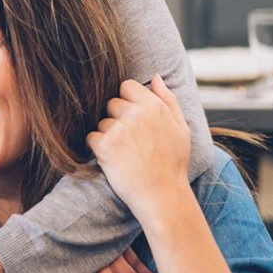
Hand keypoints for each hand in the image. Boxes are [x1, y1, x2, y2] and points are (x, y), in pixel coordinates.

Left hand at [86, 75, 190, 218]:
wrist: (162, 195)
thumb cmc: (173, 163)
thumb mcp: (181, 129)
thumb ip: (168, 100)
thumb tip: (156, 77)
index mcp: (154, 106)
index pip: (126, 86)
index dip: (128, 101)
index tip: (134, 119)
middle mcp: (136, 114)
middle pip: (111, 103)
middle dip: (117, 118)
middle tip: (132, 141)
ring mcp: (119, 129)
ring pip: (101, 122)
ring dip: (108, 135)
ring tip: (126, 153)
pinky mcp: (104, 145)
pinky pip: (91, 137)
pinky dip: (98, 148)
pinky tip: (115, 160)